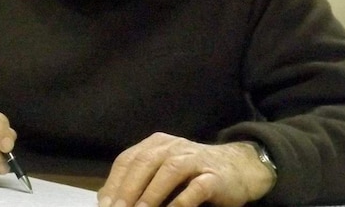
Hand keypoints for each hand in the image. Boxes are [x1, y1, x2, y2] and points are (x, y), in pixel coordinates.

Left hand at [98, 133, 274, 206]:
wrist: (239, 168)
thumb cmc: (193, 173)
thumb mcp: (162, 170)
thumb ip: (138, 180)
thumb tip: (107, 198)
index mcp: (156, 144)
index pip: (128, 160)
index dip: (114, 182)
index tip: (105, 204)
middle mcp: (173, 147)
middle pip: (144, 163)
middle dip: (127, 189)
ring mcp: (195, 159)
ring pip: (168, 172)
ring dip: (150, 195)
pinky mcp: (214, 176)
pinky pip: (196, 188)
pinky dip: (181, 201)